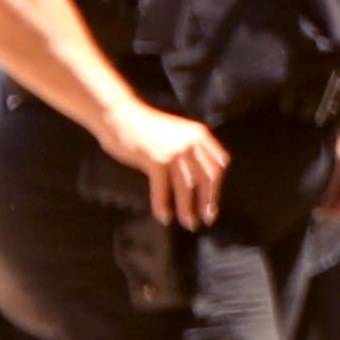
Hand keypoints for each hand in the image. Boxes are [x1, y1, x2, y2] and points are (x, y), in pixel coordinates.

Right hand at [112, 104, 229, 232]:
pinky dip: (163, 205)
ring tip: (188, 223)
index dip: (217, 186)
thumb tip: (196, 178)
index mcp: (200, 135)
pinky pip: (163, 188)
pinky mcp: (156, 160)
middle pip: (207, 178)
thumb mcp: (177, 133)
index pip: (218, 164)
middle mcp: (191, 142)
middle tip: (207, 219)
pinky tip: (164, 217)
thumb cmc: (145, 128)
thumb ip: (190, 149)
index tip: (213, 202)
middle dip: (208, 201)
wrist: (120, 116)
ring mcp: (174, 151)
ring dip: (188, 208)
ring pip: (187, 187)